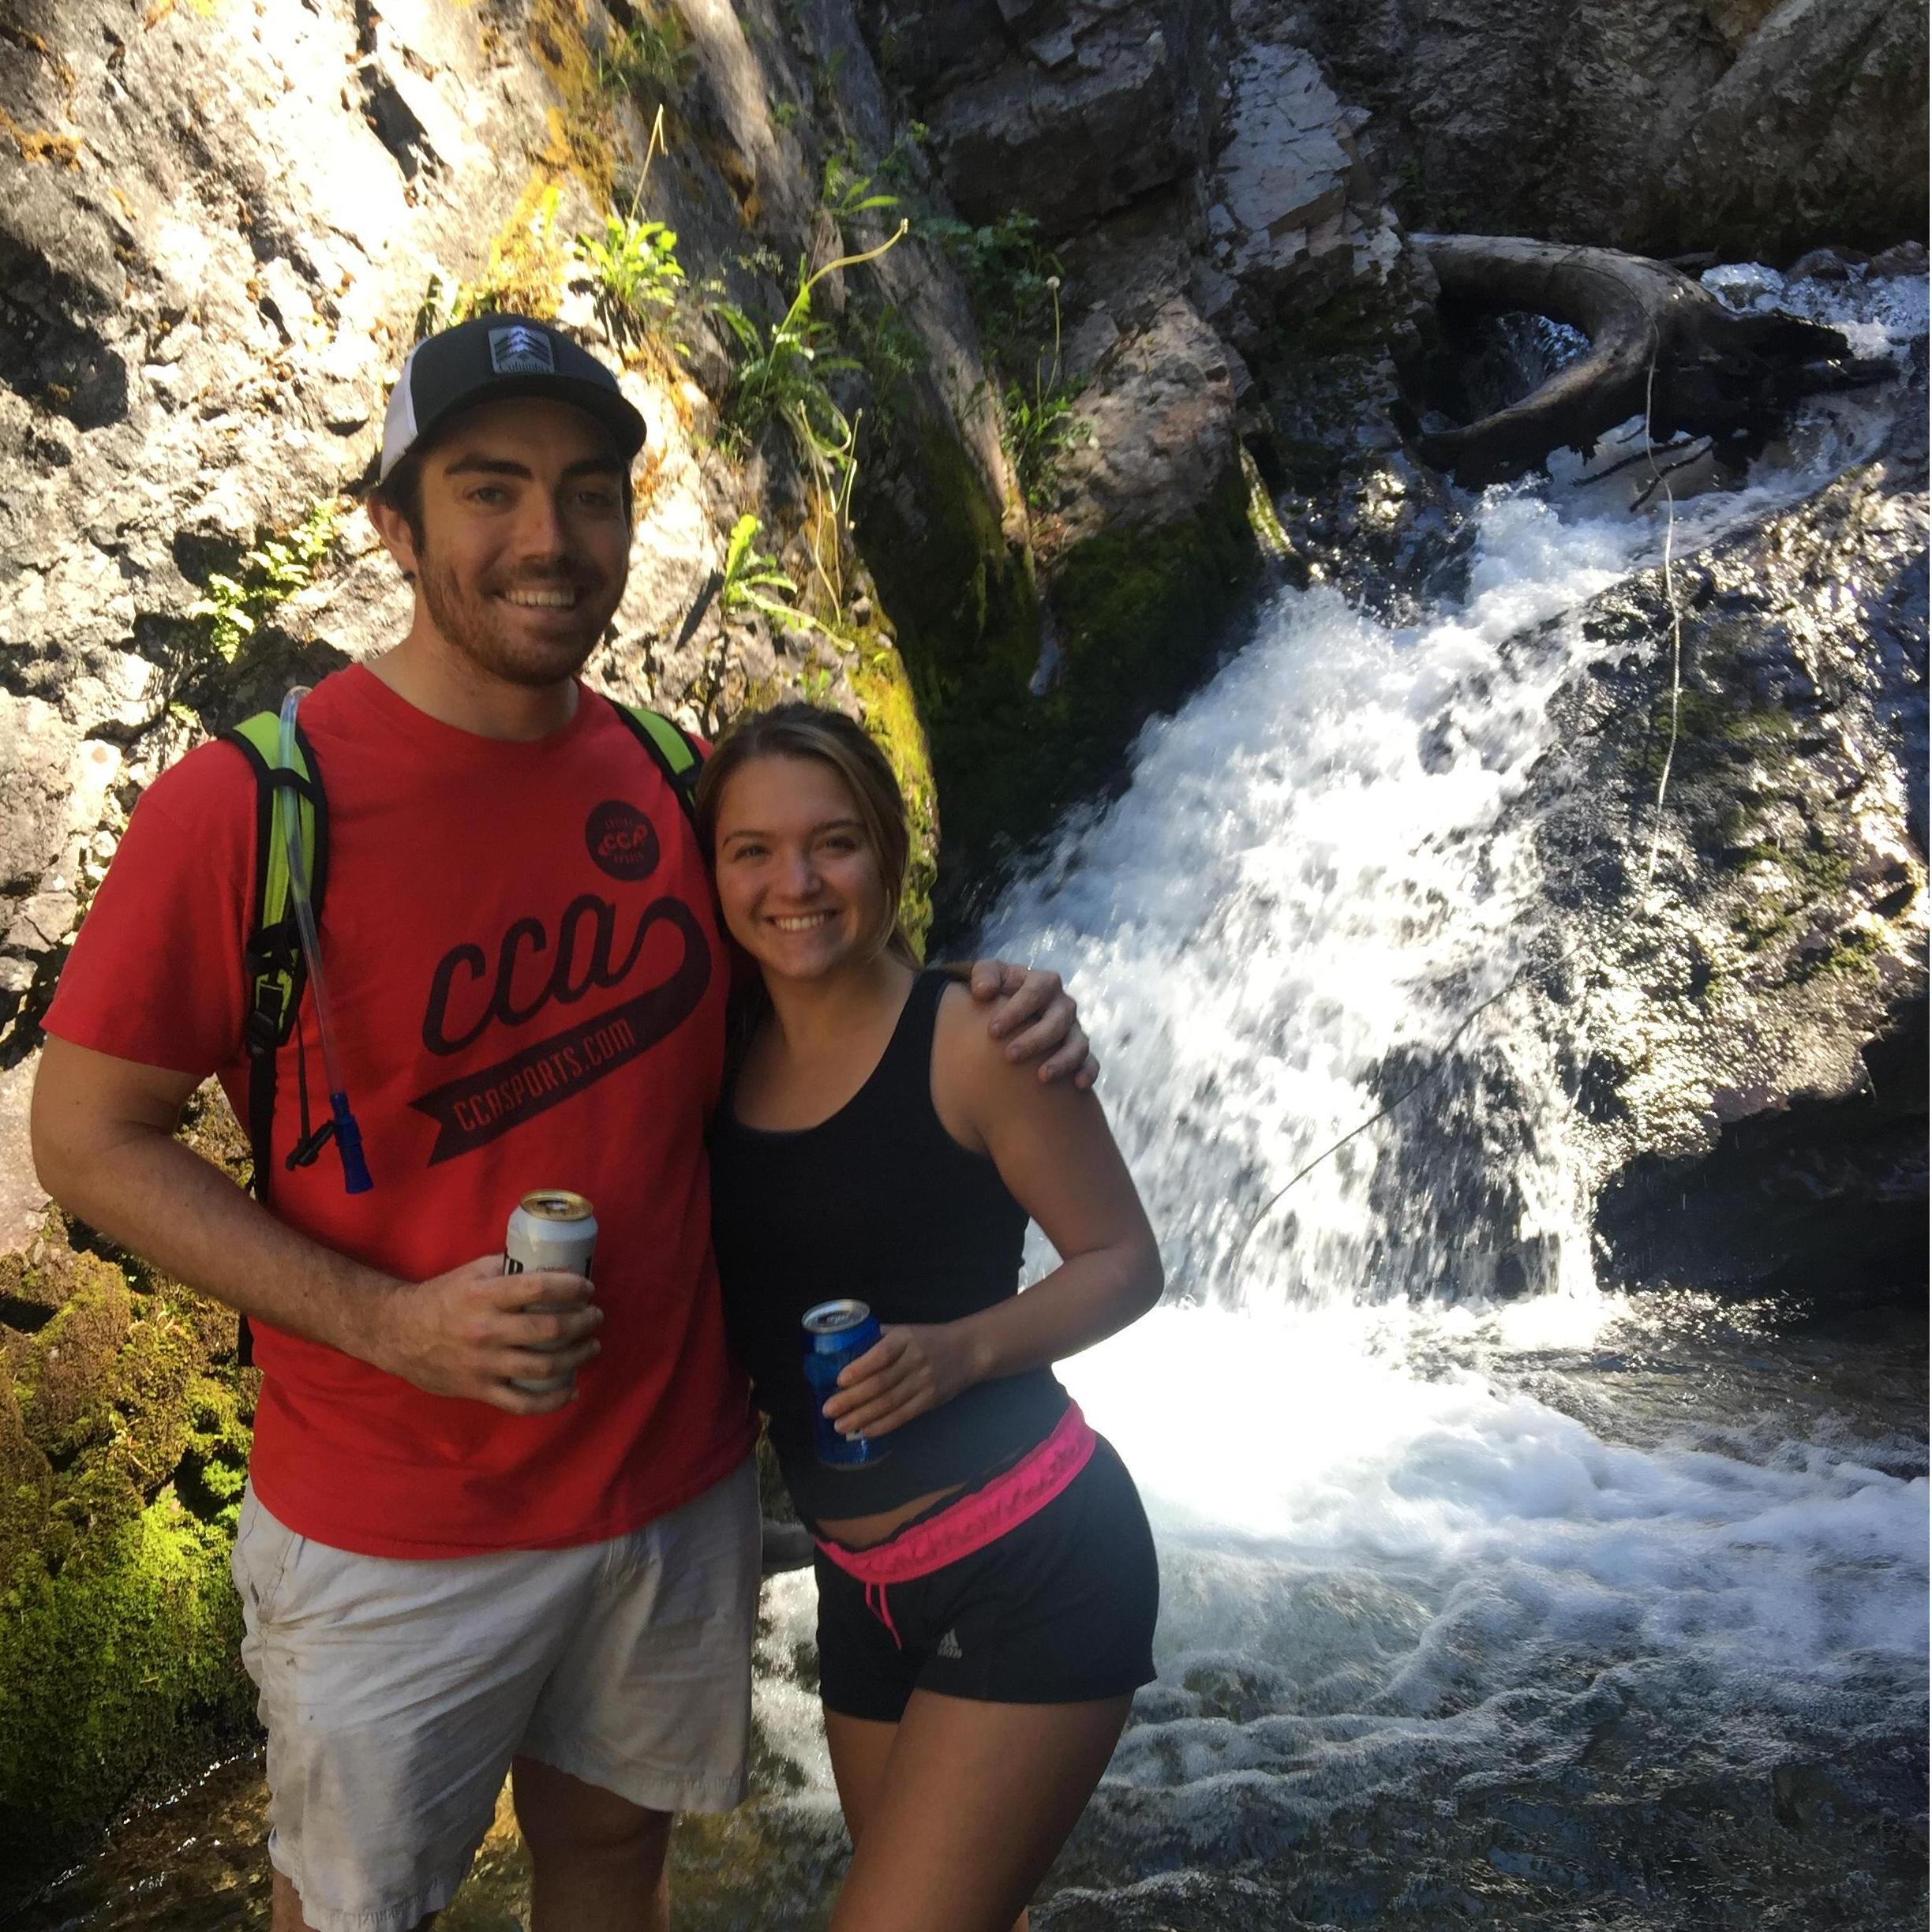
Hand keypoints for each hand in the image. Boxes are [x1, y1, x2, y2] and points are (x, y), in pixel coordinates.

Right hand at [368, 1254, 601, 1414]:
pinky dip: (553, 1400)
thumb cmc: (442, 1297)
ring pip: (544, 1367)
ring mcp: (484, 1364)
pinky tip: (572, 1388)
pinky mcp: (480, 1390)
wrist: (398, 1333)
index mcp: (484, 1295)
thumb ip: (509, 1267)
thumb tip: (554, 1266)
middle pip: (549, 1329)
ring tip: (591, 1345)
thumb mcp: (473, 1272)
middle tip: (595, 1316)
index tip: (587, 1287)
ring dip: (577, 1356)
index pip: (539, 1288)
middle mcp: (486, 1330)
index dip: (571, 1287)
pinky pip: (523, 1402)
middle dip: (583, 1322)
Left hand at [821, 1323, 976, 1440]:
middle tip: (828, 1410)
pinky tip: (865, 1431)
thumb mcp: (906, 1331)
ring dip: (862, 1416)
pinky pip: (903, 1416)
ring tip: (840, 1425)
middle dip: (852, 1398)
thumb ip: (879, 1340)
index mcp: (905, 1339)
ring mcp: (923, 1383)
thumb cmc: (929, 1339)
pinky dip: (883, 1425)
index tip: (840, 1380)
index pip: (881, 1354)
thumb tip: (845, 1350)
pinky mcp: (929, 1401)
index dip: (861, 1368)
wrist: (969, 1351)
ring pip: (889, 1403)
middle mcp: (914, 1360)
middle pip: (881, 1383)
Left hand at [968, 960, 1096, 1087]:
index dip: (1016, 1010)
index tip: (992, 1031)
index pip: (1035, 992)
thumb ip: (983, 975)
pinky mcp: (1078, 1051)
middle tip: (1010, 1056)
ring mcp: (1073, 1029)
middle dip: (1035, 1039)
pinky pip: (1090, 1062)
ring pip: (1078, 1043)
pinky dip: (1087, 1072)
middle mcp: (1063, 1005)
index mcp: (1043, 983)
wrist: (1010, 1012)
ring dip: (1063, 1060)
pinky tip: (1078, 1084)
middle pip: (1058, 1020)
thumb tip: (982, 992)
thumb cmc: (998, 993)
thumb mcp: (988, 976)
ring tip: (1042, 1077)